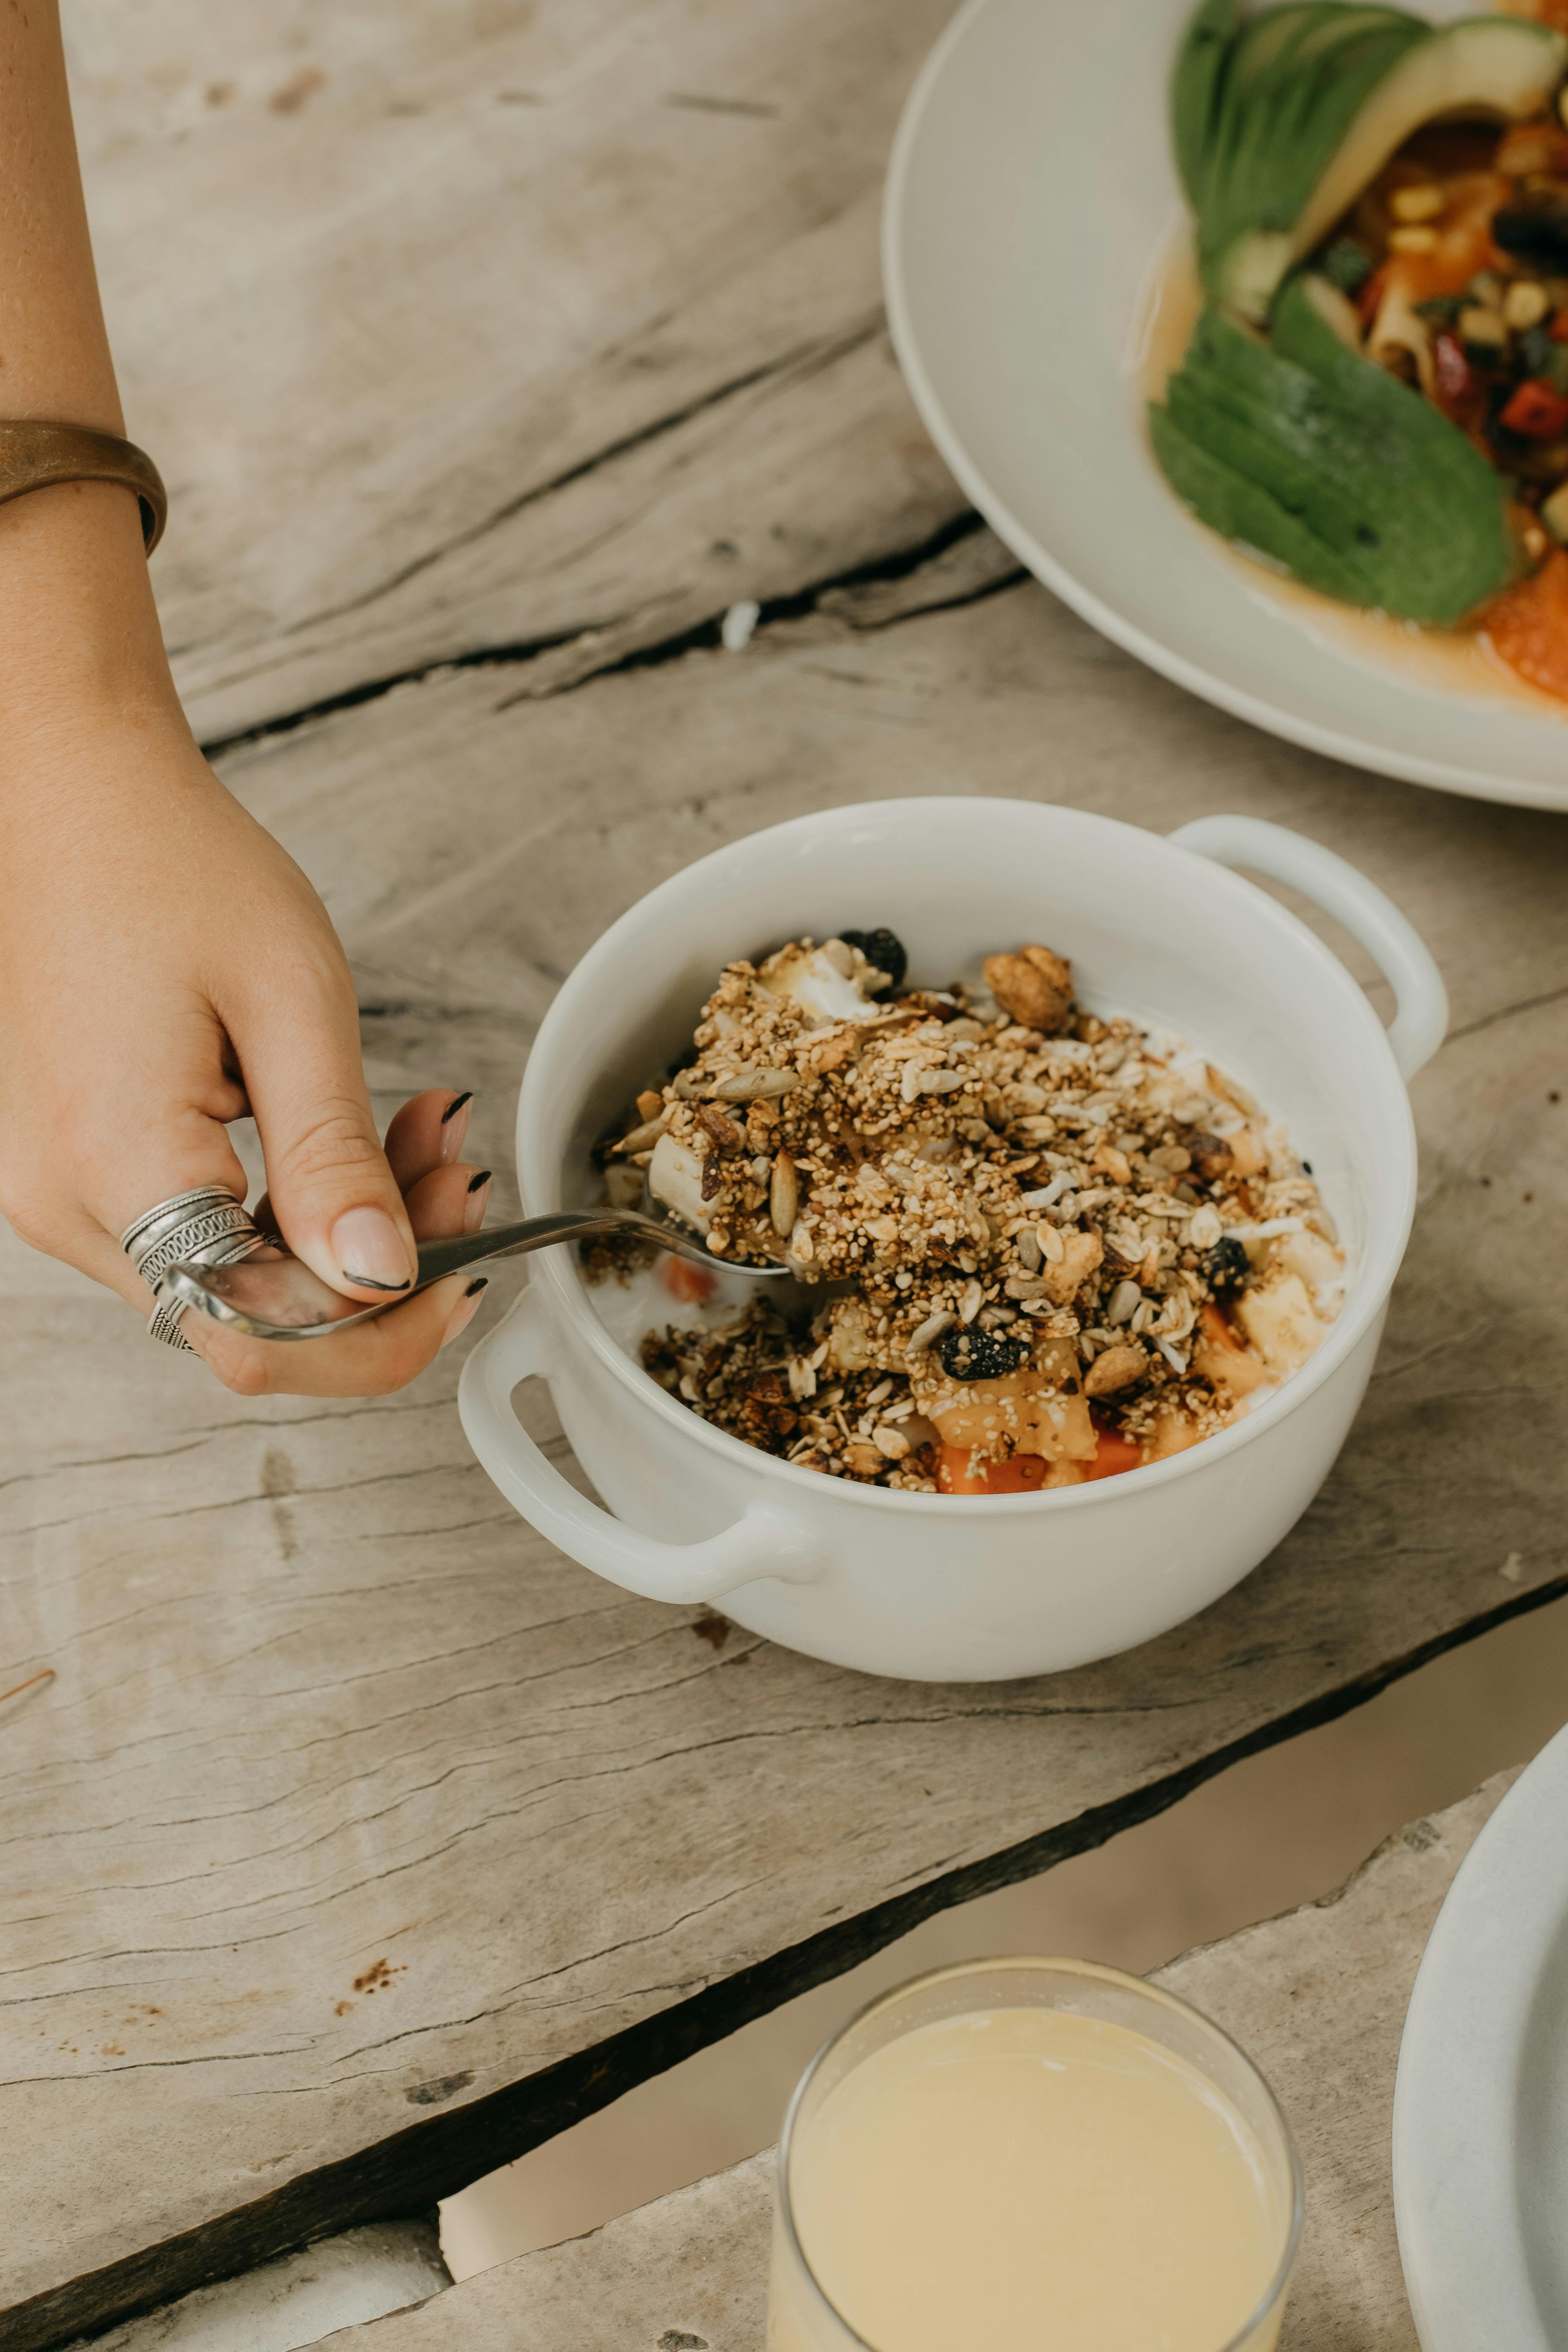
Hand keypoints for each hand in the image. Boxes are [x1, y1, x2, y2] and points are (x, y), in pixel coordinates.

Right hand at [0, 687, 492, 1397]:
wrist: (75, 797)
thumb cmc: (172, 867)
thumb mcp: (291, 1001)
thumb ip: (335, 1157)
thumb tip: (386, 1277)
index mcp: (116, 1166)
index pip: (261, 1335)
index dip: (381, 1332)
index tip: (468, 1268)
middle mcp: (71, 1205)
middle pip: (254, 1322)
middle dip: (379, 1271)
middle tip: (460, 1172)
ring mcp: (69, 1194)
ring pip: (239, 1284)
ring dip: (346, 1233)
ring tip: (422, 1133)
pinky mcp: (86, 1172)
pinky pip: (208, 1235)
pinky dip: (294, 1205)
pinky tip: (351, 1138)